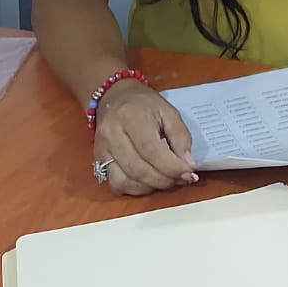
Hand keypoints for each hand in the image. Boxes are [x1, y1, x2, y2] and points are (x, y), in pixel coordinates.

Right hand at [93, 80, 196, 195]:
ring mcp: (101, 149)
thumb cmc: (144, 104)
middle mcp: (111, 134)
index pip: (151, 150)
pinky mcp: (98, 160)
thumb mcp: (168, 111)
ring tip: (167, 180)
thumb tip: (188, 165)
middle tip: (182, 178)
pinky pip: (116, 185)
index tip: (189, 173)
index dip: (171, 167)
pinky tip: (149, 181)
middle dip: (165, 180)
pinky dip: (136, 189)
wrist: (115, 97)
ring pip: (126, 181)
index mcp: (130, 116)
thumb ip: (181, 137)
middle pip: (139, 169)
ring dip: (151, 187)